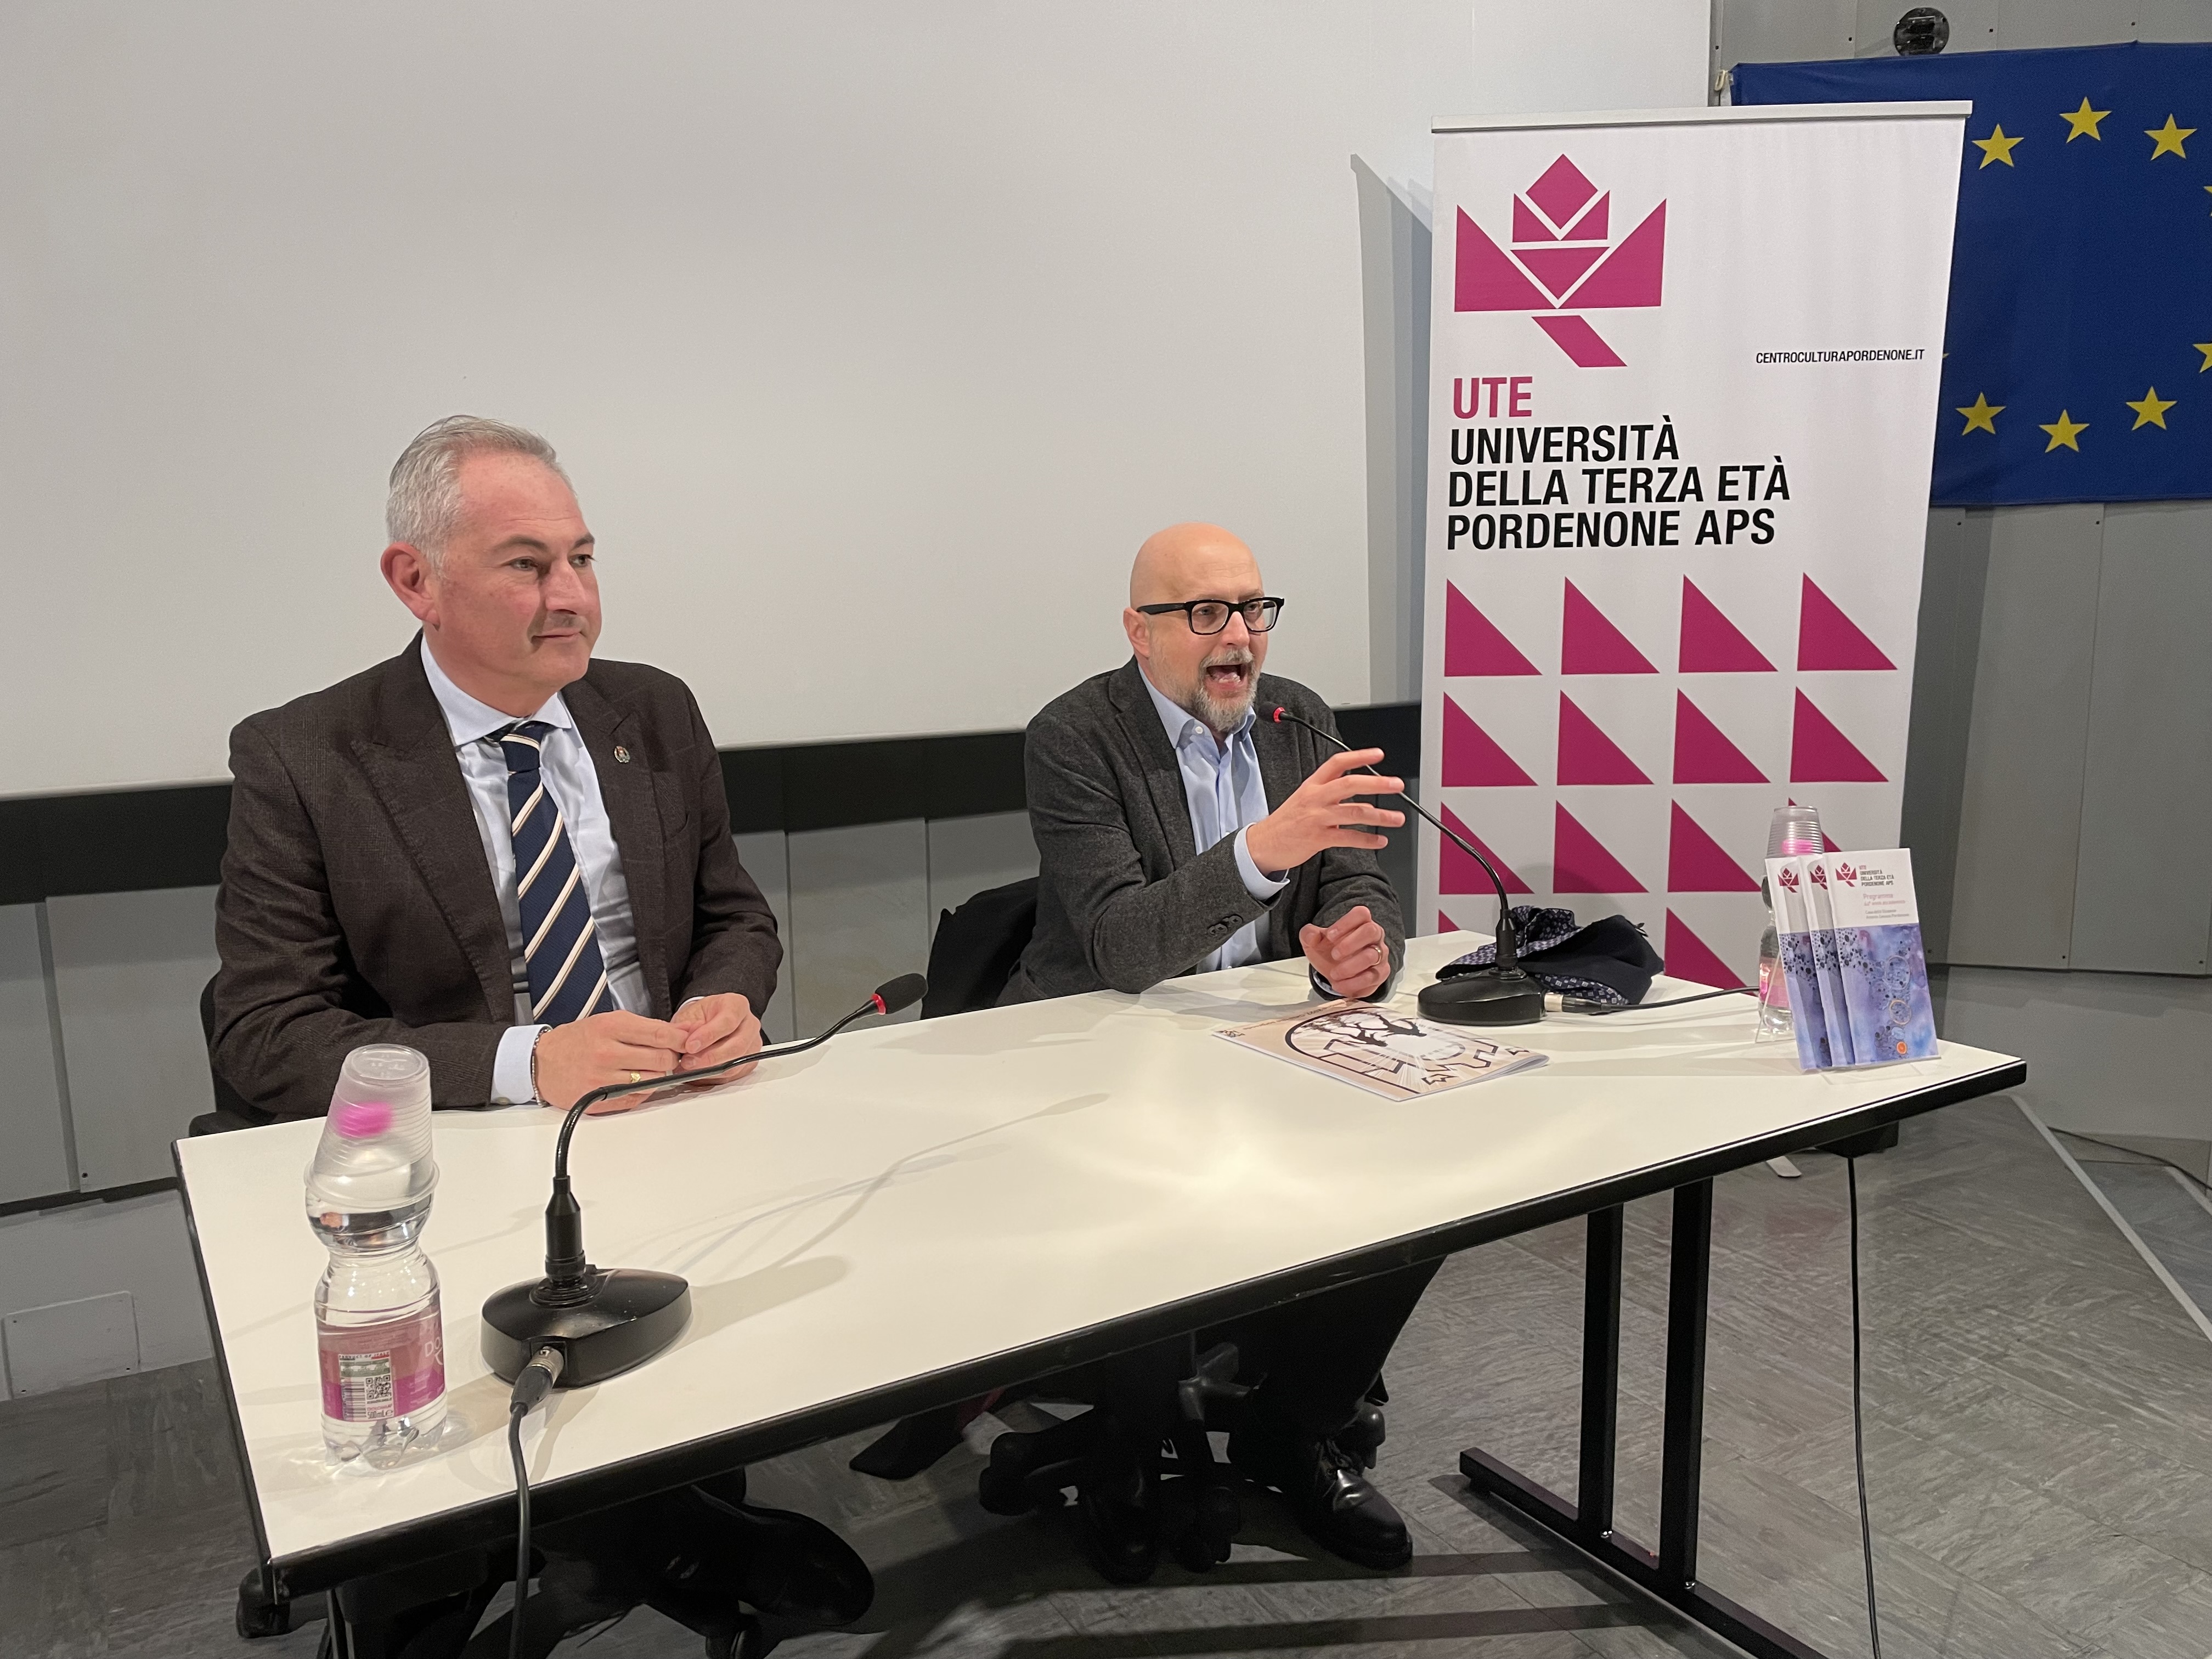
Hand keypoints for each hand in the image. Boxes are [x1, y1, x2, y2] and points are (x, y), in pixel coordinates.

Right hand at [532, 1011, 685, 1113]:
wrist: (542, 1062)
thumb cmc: (579, 1040)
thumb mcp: (609, 1022)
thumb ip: (646, 1027)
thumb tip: (683, 1032)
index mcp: (610, 1027)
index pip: (659, 1034)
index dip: (681, 1039)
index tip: (690, 1041)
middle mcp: (606, 1052)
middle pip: (661, 1059)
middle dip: (671, 1058)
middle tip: (666, 1056)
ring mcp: (602, 1078)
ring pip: (652, 1080)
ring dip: (656, 1075)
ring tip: (646, 1068)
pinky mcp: (598, 1099)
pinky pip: (636, 1098)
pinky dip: (642, 1091)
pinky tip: (634, 1082)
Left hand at [669, 993, 763, 1082]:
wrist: (705, 1024)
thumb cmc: (700, 1017)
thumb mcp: (689, 1015)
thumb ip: (687, 1028)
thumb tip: (685, 1042)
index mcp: (737, 1005)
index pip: (728, 1021)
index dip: (709, 1035)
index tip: (690, 1045)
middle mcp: (749, 1024)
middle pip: (737, 1045)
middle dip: (710, 1057)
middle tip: (688, 1062)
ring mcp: (752, 1044)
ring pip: (736, 1063)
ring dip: (710, 1069)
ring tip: (689, 1069)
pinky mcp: (749, 1061)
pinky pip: (734, 1073)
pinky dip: (714, 1077)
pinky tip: (698, 1074)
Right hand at [1244, 749, 1405, 875]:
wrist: (1264, 843)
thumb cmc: (1287, 821)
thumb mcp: (1305, 799)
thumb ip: (1332, 794)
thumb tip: (1364, 798)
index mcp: (1313, 785)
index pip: (1337, 763)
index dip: (1359, 756)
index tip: (1378, 754)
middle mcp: (1315, 798)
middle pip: (1349, 784)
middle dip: (1376, 783)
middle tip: (1396, 784)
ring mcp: (1316, 818)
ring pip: (1353, 812)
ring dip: (1380, 815)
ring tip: (1396, 818)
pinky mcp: (1317, 838)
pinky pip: (1348, 838)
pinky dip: (1367, 840)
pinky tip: (1380, 840)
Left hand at [1300, 905, 1391, 999]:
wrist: (1336, 974)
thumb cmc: (1330, 952)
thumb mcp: (1314, 943)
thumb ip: (1309, 935)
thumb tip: (1311, 934)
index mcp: (1360, 923)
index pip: (1361, 914)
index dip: (1345, 923)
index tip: (1330, 936)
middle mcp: (1374, 936)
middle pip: (1371, 931)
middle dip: (1350, 944)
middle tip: (1334, 955)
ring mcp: (1380, 954)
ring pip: (1372, 956)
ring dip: (1350, 967)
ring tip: (1334, 973)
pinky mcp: (1380, 973)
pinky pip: (1372, 977)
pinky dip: (1353, 983)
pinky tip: (1340, 984)